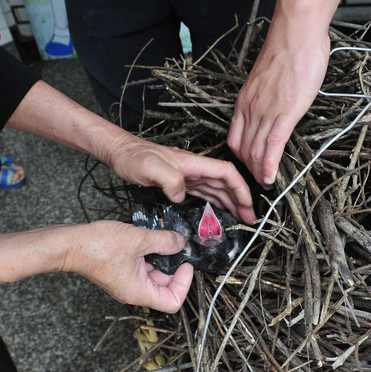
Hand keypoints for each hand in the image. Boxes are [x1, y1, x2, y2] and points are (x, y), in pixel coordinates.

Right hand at [63, 221, 192, 312]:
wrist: (70, 244)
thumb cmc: (97, 247)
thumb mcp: (139, 240)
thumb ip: (164, 242)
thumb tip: (181, 243)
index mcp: (139, 292)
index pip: (173, 301)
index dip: (184, 283)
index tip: (185, 264)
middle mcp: (133, 292)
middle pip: (164, 288)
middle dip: (173, 267)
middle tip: (176, 246)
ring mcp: (126, 282)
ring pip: (153, 275)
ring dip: (160, 258)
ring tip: (159, 239)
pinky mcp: (120, 272)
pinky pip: (142, 268)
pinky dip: (148, 255)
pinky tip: (146, 239)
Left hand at [106, 138, 255, 224]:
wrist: (121, 153)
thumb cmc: (134, 157)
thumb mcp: (150, 167)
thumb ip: (169, 179)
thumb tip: (182, 195)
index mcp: (193, 163)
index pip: (226, 172)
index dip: (240, 188)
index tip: (247, 204)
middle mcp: (194, 168)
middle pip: (225, 183)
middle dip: (240, 199)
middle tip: (250, 219)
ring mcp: (188, 175)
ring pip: (216, 189)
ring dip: (230, 202)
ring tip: (240, 218)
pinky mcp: (180, 183)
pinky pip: (204, 192)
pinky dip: (215, 202)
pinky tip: (220, 211)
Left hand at [228, 27, 329, 187]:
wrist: (296, 33)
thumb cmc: (288, 50)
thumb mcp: (269, 79)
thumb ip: (268, 96)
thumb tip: (275, 105)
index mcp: (244, 101)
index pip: (234, 139)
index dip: (241, 158)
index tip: (251, 168)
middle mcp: (250, 109)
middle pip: (243, 150)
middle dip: (250, 172)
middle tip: (260, 183)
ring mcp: (266, 111)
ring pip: (256, 152)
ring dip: (260, 174)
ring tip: (267, 186)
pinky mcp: (284, 112)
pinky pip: (273, 146)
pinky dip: (270, 166)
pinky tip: (272, 179)